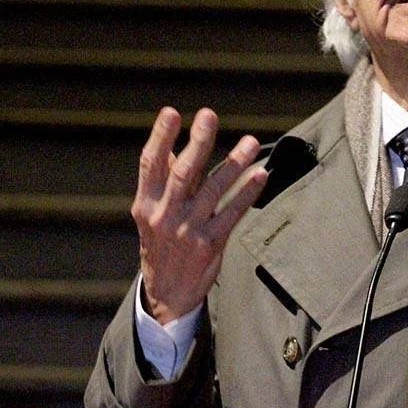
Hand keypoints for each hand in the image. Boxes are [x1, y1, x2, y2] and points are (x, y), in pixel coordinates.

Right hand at [131, 107, 266, 323]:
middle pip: (183, 173)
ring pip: (213, 190)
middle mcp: (165, 215)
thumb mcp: (152, 213)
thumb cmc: (161, 244)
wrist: (166, 295)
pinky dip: (247, 193)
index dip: (160, 137)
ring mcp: (188, 230)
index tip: (171, 112)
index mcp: (146, 203)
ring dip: (234, 164)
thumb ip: (163, 181)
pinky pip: (233, 213)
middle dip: (198, 142)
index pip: (150, 164)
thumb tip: (173, 147)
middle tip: (208, 116)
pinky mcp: (210, 244)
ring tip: (250, 142)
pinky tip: (260, 175)